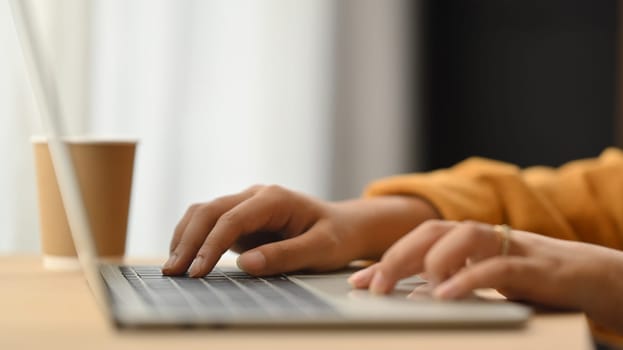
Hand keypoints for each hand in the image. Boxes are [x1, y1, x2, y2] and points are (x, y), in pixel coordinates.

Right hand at [162, 185, 438, 276]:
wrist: (344, 226)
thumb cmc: (336, 236)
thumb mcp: (321, 249)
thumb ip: (286, 255)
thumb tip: (245, 265)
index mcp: (274, 199)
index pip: (232, 218)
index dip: (212, 244)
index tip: (198, 271)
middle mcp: (255, 196)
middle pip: (210, 210)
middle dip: (189, 241)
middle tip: (174, 272)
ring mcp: (246, 205)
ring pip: (204, 213)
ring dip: (185, 237)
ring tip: (172, 268)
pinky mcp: (241, 219)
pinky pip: (210, 224)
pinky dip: (194, 239)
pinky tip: (185, 259)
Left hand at [348, 220, 622, 332]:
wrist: (601, 279)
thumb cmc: (541, 283)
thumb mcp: (491, 282)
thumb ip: (459, 282)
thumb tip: (420, 297)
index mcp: (472, 241)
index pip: (421, 241)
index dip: (388, 259)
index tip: (358, 281)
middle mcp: (488, 238)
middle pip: (433, 232)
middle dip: (397, 257)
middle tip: (371, 286)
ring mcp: (512, 247)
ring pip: (463, 236)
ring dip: (429, 261)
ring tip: (404, 286)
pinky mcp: (536, 266)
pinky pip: (496, 267)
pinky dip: (468, 278)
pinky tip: (445, 296)